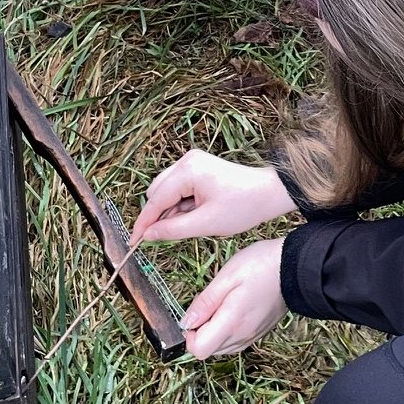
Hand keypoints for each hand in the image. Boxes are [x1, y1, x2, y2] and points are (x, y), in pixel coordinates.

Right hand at [128, 151, 292, 246]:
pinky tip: (195, 214)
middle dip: (160, 215)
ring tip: (194, 223)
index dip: (144, 223)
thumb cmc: (242, 207)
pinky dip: (181, 204)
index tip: (133, 242)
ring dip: (172, 210)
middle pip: (157, 192)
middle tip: (172, 235)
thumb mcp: (205, 224)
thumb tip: (147, 235)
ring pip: (166, 191)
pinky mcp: (198, 168)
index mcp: (188, 171)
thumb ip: (173, 230)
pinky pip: (178, 188)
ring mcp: (192, 162)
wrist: (269, 193)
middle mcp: (186, 161)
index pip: (155, 200)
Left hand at [182, 238, 286, 358]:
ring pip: (221, 348)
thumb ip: (205, 302)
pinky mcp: (259, 333)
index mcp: (232, 323)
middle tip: (209, 306)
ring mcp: (252, 336)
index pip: (199, 350)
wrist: (295, 267)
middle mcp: (242, 336)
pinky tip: (232, 310)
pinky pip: (235, 342)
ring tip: (222, 305)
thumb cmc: (261, 266)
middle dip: (201, 332)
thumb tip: (186, 322)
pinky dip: (227, 332)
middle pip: (209, 350)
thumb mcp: (227, 277)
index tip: (194, 315)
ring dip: (214, 333)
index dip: (189, 335)